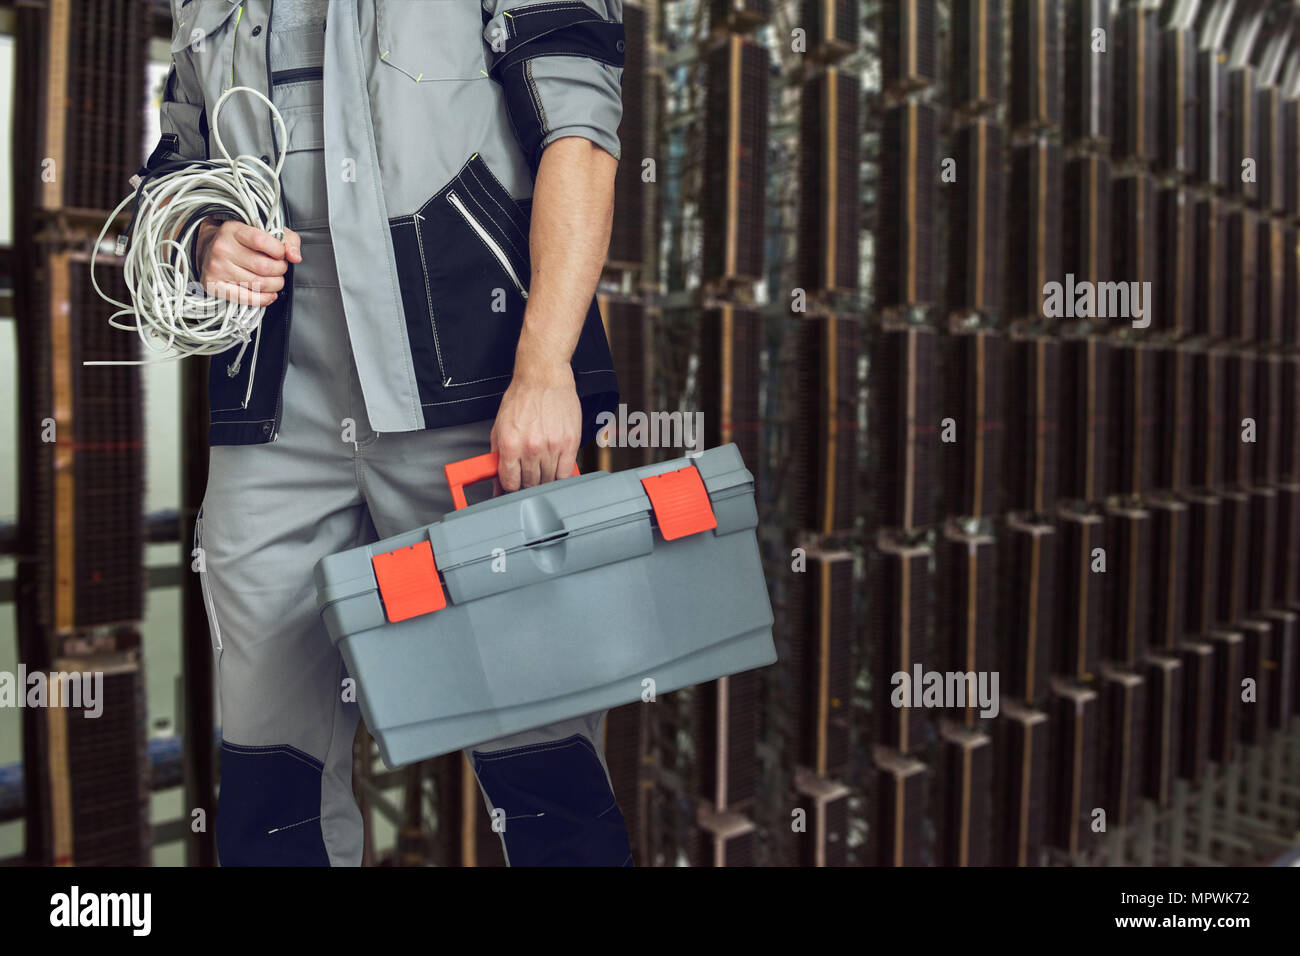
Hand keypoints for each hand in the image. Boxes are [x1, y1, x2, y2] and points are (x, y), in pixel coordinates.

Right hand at [194, 218, 301, 307]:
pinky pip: (247, 298)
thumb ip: (286, 239)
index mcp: (234, 230)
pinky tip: (270, 294)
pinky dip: (264, 299)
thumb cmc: (241, 240)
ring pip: (258, 284)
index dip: (279, 251)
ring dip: (275, 285)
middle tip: (280, 269)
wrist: (208, 248)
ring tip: (276, 280)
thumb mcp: (262, 230)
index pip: (261, 241)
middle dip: (280, 270)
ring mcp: (217, 268)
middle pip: (263, 267)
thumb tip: (295, 257)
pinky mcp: (215, 286)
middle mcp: (223, 249)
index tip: (281, 254)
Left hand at [491, 357, 581, 490]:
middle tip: (527, 477)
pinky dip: (560, 476)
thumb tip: (497, 483)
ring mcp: (552, 446)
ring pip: (548, 480)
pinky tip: (555, 469)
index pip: (510, 482)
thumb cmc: (521, 399)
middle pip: (530, 484)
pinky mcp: (570, 443)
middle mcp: (531, 447)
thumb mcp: (499, 427)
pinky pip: (566, 473)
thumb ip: (497, 457)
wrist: (543, 377)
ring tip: (541, 468)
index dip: (510, 488)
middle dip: (527, 484)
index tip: (513, 486)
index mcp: (510, 444)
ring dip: (544, 479)